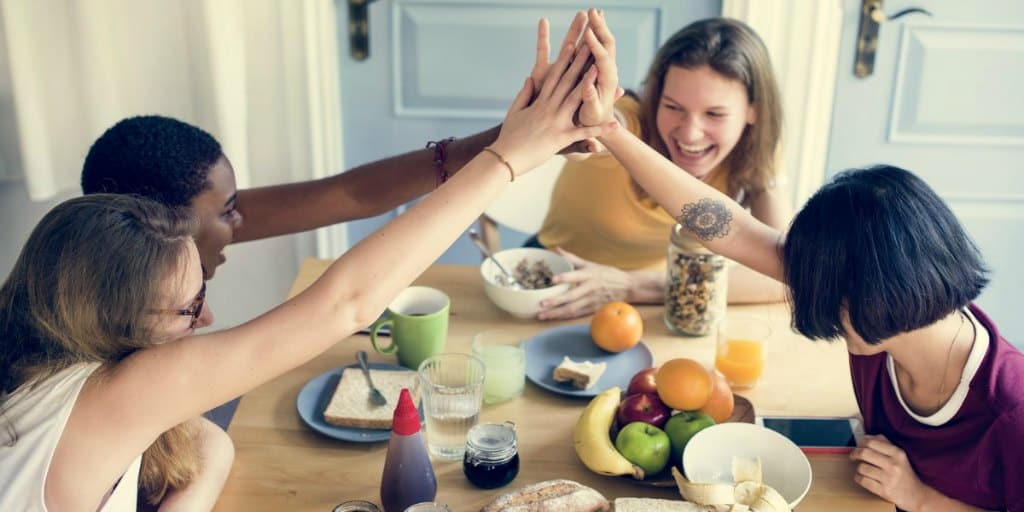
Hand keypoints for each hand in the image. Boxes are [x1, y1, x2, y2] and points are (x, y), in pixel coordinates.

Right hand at [491, 27, 617, 177]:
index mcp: (540, 101)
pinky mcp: (560, 139)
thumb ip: (524, 94)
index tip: (573, 44)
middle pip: (567, 81)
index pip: (554, 76)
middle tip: (591, 45)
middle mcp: (549, 108)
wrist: (504, 158)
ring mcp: (555, 122)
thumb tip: (529, 78)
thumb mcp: (514, 112)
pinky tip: (615, 124)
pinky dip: (601, 130)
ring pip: (576, 99)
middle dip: (580, 62)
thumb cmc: (509, 137)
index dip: (564, 59)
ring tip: (600, 69)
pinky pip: (584, 133)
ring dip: (589, 84)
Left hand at [537, 248, 632, 319]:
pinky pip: (576, 315)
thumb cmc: (607, 274)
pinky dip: (564, 317)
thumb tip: (556, 249)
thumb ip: (572, 258)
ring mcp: (591, 301)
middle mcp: (589, 288)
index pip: (576, 276)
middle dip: (555, 301)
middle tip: (541, 304)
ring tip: (541, 315)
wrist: (627, 287)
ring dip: (556, 313)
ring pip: (572, 309)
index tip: (553, 279)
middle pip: (571, 297)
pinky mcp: (593, 310)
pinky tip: (552, 318)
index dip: (564, 278)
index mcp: (589, 275)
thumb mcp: (590, 264)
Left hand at [850, 435, 930, 509]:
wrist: (916, 495)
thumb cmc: (904, 473)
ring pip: (861, 468)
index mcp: (897, 453)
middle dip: (855, 454)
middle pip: (864, 453)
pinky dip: (858, 478)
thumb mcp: (899, 455)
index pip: (871, 442)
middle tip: (853, 456)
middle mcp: (893, 465)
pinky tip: (862, 477)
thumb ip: (884, 443)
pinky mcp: (884, 491)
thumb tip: (866, 437)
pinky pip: (862, 481)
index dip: (861, 443)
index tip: (858, 446)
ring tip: (863, 470)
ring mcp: (888, 478)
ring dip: (858, 468)